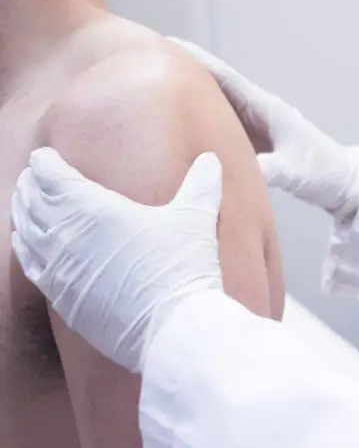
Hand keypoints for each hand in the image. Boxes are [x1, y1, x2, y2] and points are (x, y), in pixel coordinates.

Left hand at [11, 148, 224, 372]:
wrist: (171, 326)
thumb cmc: (181, 267)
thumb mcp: (196, 218)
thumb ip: (201, 184)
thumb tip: (210, 159)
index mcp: (94, 208)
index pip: (51, 176)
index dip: (45, 162)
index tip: (46, 157)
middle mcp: (66, 235)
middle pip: (32, 200)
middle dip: (30, 184)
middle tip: (33, 175)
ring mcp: (59, 268)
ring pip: (25, 231)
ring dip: (22, 212)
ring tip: (25, 202)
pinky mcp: (60, 297)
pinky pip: (29, 265)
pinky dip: (23, 247)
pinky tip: (25, 242)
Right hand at [169, 37, 358, 219]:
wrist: (342, 183)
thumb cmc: (323, 173)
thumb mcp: (294, 172)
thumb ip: (267, 169)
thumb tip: (230, 174)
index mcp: (266, 108)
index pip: (225, 78)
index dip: (197, 61)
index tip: (168, 46)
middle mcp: (258, 111)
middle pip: (215, 86)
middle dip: (185, 73)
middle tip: (148, 64)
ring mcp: (255, 126)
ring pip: (216, 105)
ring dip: (190, 97)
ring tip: (154, 91)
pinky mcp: (254, 141)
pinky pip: (221, 126)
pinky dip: (201, 122)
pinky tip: (181, 126)